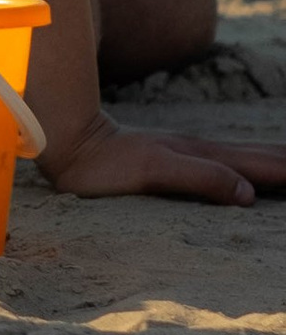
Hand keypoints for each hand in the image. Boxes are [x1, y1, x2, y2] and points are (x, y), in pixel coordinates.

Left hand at [40, 114, 285, 205]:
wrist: (69, 141)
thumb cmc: (107, 164)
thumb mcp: (156, 172)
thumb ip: (201, 178)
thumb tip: (250, 193)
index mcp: (202, 156)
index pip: (257, 164)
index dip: (285, 169)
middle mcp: (198, 151)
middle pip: (254, 155)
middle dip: (284, 161)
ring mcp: (184, 153)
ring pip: (238, 154)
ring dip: (268, 159)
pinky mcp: (170, 158)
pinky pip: (219, 161)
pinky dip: (241, 163)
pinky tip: (239, 170)